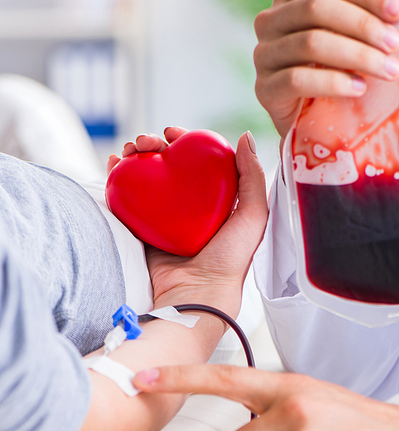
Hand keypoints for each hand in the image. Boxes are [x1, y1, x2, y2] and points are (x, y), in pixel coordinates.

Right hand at [110, 129, 267, 317]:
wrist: (196, 296)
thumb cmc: (229, 260)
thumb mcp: (252, 217)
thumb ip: (252, 177)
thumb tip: (244, 137)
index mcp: (215, 200)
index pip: (198, 161)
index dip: (185, 142)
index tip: (174, 134)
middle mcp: (189, 206)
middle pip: (169, 165)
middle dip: (155, 146)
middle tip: (146, 141)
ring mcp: (165, 217)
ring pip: (147, 176)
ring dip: (135, 157)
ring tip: (128, 150)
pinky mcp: (144, 229)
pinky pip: (130, 197)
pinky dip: (120, 178)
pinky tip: (114, 164)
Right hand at [254, 0, 398, 138]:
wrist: (309, 121)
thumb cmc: (335, 72)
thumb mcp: (350, 38)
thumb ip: (366, 15)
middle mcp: (270, 21)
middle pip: (315, 8)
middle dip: (362, 25)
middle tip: (395, 44)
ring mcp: (264, 56)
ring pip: (309, 43)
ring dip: (356, 55)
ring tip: (387, 70)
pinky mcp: (264, 89)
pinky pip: (296, 80)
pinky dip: (332, 83)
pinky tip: (359, 88)